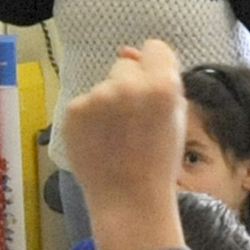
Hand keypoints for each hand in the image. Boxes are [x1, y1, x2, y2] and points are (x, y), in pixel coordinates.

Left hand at [62, 42, 189, 249]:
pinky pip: (84, 103)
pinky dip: (89, 119)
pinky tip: (99, 142)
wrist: (128, 200)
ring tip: (115, 137)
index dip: (155, 68)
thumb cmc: (158, 163)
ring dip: (108, 104)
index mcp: (162, 86)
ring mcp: (96, 98)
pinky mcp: (73, 111)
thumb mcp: (176, 119)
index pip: (155, 48)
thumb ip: (161, 82)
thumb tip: (129, 52)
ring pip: (103, 86)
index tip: (152, 89)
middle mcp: (127, 86)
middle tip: (132, 121)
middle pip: (125, 64)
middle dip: (129, 85)